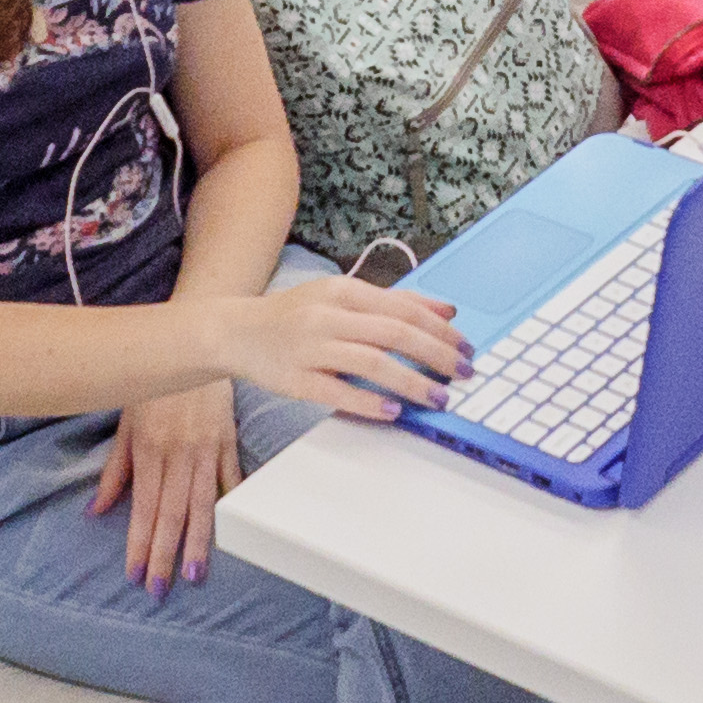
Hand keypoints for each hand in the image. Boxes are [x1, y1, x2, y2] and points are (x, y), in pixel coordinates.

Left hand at [91, 382, 242, 589]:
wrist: (195, 342)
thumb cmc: (154, 387)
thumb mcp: (126, 422)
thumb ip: (114, 470)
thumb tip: (96, 510)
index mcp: (148, 449)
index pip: (143, 507)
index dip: (139, 543)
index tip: (135, 573)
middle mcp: (177, 453)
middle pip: (171, 513)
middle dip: (165, 554)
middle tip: (160, 588)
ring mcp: (206, 448)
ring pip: (202, 503)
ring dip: (199, 541)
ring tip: (195, 574)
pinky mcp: (228, 440)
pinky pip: (230, 479)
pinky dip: (231, 507)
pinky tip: (230, 534)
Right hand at [214, 270, 469, 422]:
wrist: (236, 332)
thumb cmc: (295, 316)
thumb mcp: (342, 296)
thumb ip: (394, 301)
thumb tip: (447, 309)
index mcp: (344, 291)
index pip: (404, 309)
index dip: (441, 329)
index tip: (466, 347)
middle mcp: (328, 315)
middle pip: (395, 334)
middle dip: (437, 355)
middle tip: (464, 373)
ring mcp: (311, 347)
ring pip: (372, 363)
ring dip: (412, 382)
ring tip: (439, 397)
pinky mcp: (296, 379)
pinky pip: (338, 392)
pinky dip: (370, 402)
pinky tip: (395, 411)